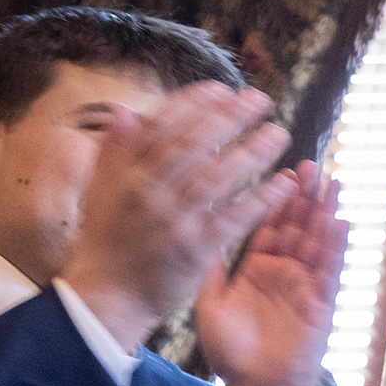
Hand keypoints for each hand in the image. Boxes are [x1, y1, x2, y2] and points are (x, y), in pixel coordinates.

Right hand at [57, 82, 291, 351]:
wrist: (107, 297)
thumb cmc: (107, 241)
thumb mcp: (99, 192)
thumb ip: (113, 151)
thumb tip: (123, 109)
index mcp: (124, 173)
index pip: (161, 127)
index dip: (193, 103)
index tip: (221, 88)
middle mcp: (147, 192)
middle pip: (193, 145)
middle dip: (229, 117)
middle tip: (261, 99)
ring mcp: (173, 221)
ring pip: (218, 177)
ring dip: (252, 151)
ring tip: (280, 133)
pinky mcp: (196, 249)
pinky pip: (236, 217)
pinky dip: (262, 198)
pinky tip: (286, 182)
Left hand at [200, 162, 349, 385]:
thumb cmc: (233, 352)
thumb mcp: (210, 303)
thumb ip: (209, 268)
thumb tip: (194, 231)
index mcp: (258, 270)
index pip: (269, 226)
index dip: (276, 200)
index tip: (280, 171)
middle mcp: (285, 274)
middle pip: (298, 227)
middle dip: (305, 197)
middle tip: (310, 165)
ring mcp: (305, 288)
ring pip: (318, 243)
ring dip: (326, 213)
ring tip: (332, 183)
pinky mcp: (322, 305)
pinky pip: (331, 273)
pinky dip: (337, 249)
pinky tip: (343, 224)